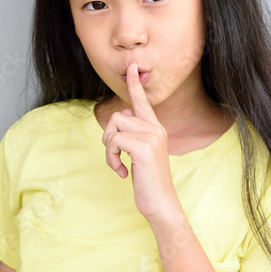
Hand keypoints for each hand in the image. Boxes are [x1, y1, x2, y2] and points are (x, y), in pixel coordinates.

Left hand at [102, 63, 181, 220]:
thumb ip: (135, 133)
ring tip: (118, 164)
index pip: (143, 101)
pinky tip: (121, 172)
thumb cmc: (148, 180)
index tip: (132, 67)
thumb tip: (124, 116)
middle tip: (115, 156)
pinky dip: (111, 158)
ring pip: (114, 127)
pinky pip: (114, 141)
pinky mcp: (144, 148)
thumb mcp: (142, 153)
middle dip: (108, 137)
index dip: (135, 84)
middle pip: (118, 116)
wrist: (161, 204)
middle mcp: (156, 128)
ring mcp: (152, 137)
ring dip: (109, 149)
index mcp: (155, 128)